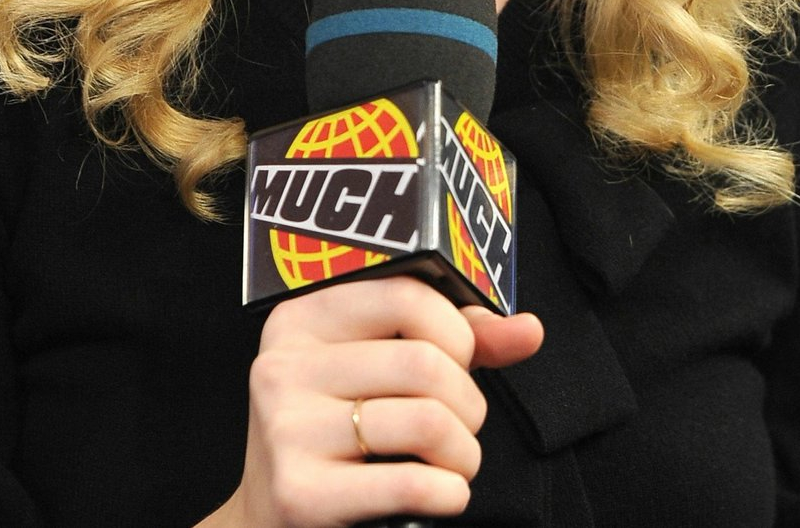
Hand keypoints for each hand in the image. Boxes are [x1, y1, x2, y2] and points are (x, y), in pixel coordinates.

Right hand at [205, 276, 542, 527]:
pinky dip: (448, 493)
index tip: (459, 364)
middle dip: (468, 404)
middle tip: (461, 427)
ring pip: (427, 421)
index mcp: (301, 319)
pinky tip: (441, 494)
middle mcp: (283, 366)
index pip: (406, 295)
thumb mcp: (381, 373)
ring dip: (464, 453)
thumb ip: (455, 343)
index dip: (457, 333)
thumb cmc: (340, 436)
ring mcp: (286, 429)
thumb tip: (529, 330)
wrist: (270, 523)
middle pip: (423, 363)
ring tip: (452, 463)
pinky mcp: (299, 493)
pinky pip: (411, 484)